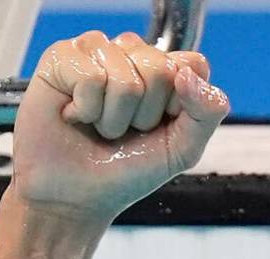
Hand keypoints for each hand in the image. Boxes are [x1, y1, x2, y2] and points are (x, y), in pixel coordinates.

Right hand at [10, 31, 229, 222]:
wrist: (74, 198)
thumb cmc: (123, 172)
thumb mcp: (181, 150)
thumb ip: (207, 112)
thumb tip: (186, 75)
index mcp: (165, 69)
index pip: (193, 65)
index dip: (176, 105)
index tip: (156, 128)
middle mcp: (132, 53)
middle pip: (160, 69)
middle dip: (142, 115)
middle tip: (120, 131)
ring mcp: (97, 49)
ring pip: (125, 78)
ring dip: (111, 118)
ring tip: (96, 125)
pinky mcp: (62, 56)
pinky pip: (91, 78)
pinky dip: (84, 110)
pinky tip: (74, 115)